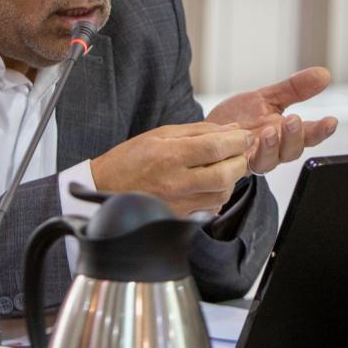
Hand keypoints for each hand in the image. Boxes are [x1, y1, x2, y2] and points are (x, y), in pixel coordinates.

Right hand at [90, 122, 251, 215]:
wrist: (105, 188)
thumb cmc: (130, 159)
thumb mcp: (160, 134)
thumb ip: (199, 131)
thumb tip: (231, 129)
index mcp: (169, 155)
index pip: (215, 148)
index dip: (236, 141)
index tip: (243, 136)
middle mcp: (175, 182)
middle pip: (225, 174)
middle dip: (239, 161)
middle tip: (238, 152)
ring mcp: (178, 204)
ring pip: (222, 194)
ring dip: (231, 179)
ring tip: (223, 166)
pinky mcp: (179, 218)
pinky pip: (211, 208)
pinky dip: (218, 195)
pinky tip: (210, 184)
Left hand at [206, 66, 336, 174]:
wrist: (209, 131)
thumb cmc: (241, 117)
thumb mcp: (267, 97)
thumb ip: (294, 89)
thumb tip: (324, 73)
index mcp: (285, 134)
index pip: (310, 135)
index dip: (322, 131)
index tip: (331, 121)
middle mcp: (272, 150)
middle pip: (291, 151)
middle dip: (294, 136)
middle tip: (293, 120)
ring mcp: (252, 158)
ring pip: (268, 162)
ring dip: (271, 147)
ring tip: (269, 130)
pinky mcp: (231, 163)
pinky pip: (238, 166)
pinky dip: (240, 154)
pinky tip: (239, 140)